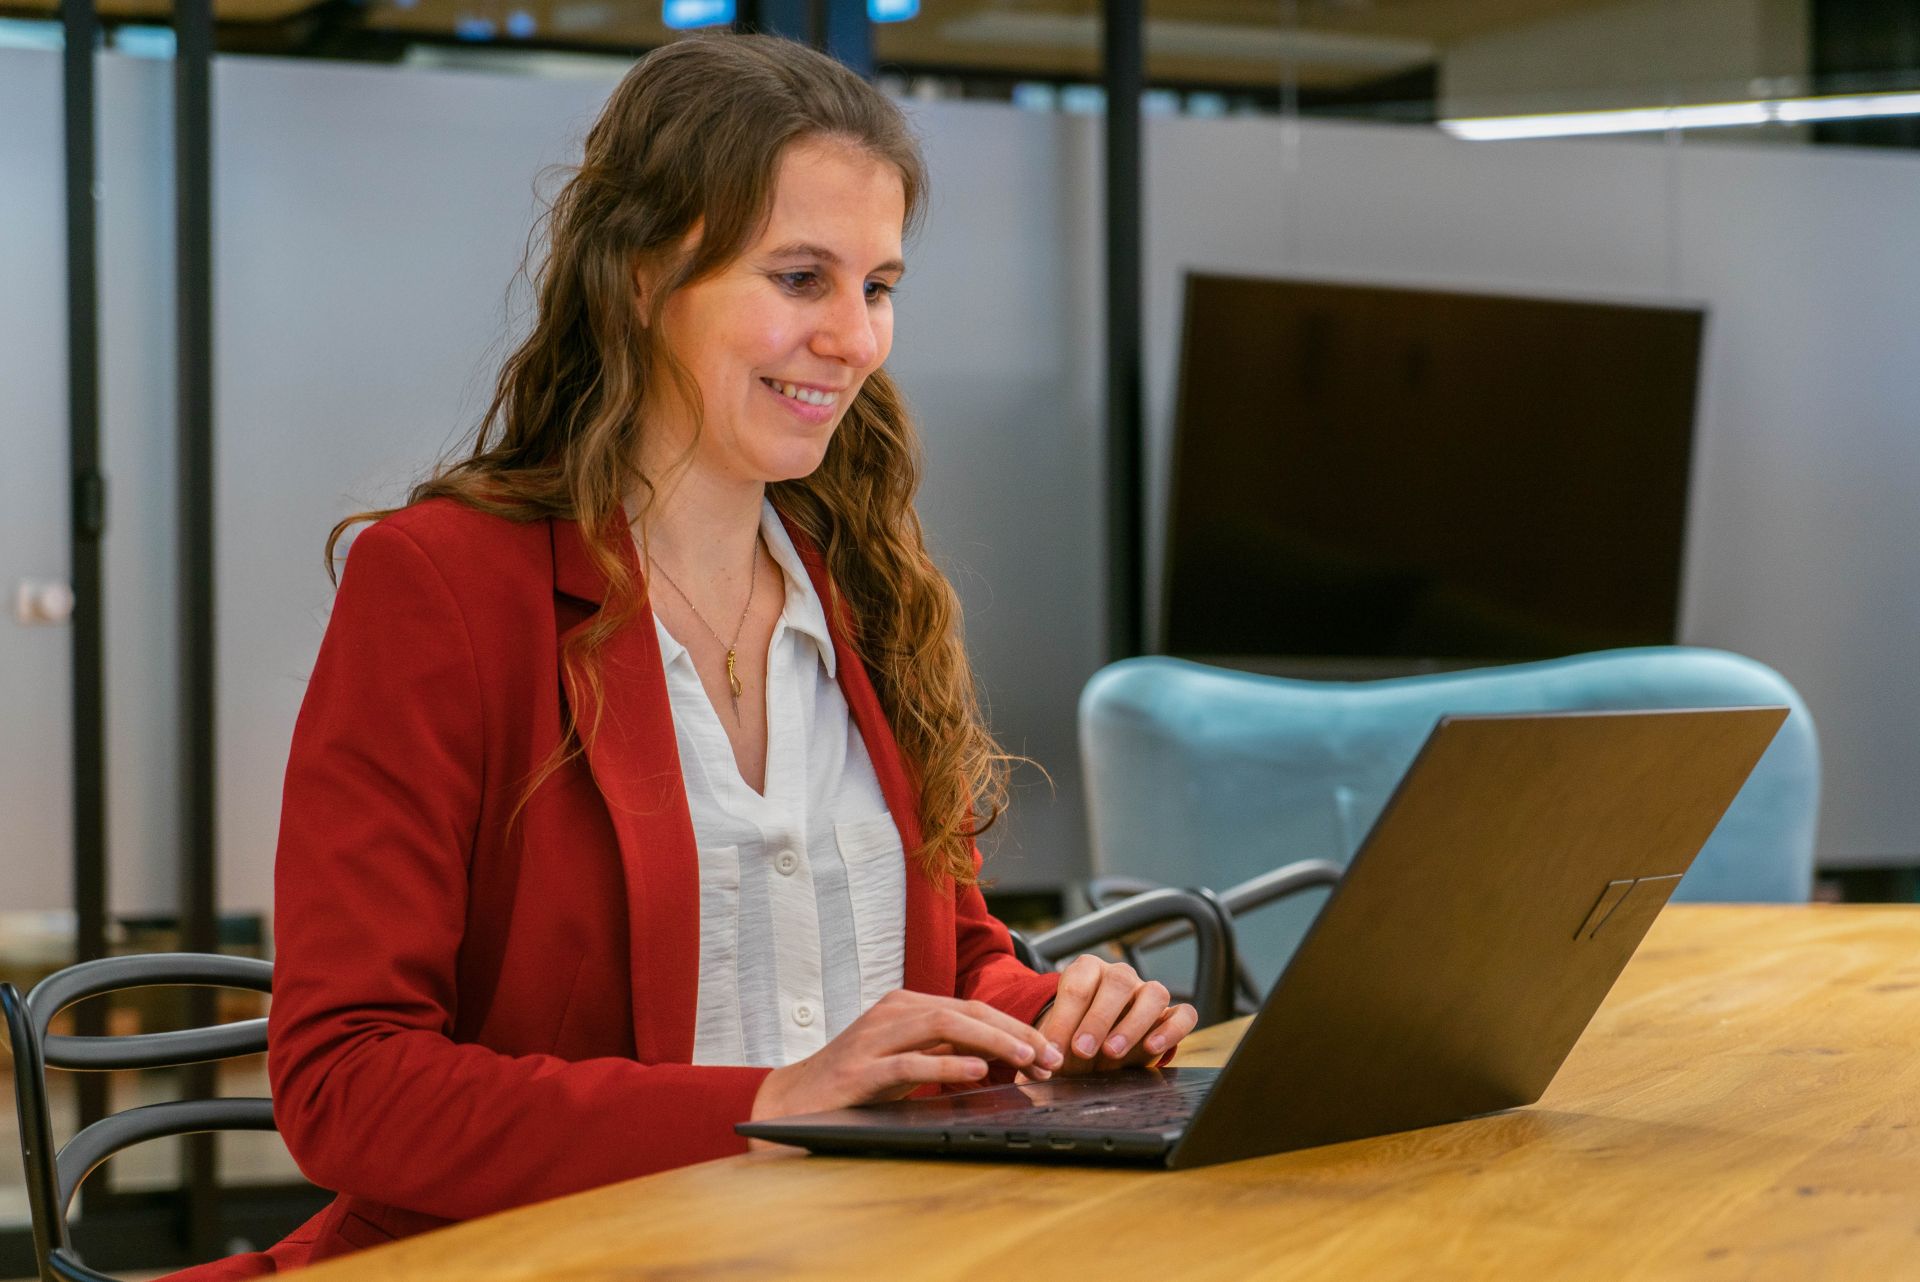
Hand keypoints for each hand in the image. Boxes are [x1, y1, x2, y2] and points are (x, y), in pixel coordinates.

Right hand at [749, 989, 1065, 1126]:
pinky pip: (910, 1062)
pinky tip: (977, 1071)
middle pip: (964, 1010)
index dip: (1014, 1027)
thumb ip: (945, 1051)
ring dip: (991, 1042)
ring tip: (1025, 1058)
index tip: (1047, 1052)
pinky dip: (948, 1064)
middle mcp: (891, 1013)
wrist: (794, 1100)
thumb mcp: (906, 1059)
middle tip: (1048, 1056)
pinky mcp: (860, 1071)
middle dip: (1013, 1032)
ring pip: (942, 1026)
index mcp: (905, 1005)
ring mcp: (873, 1039)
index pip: (970, 1008)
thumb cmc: (855, 1082)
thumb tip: (1001, 1058)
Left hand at [1034, 955, 1197, 1075]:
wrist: (1095, 1050)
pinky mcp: (1172, 1014)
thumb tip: (1031, 1067)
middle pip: (1117, 982)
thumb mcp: (1056, 1042)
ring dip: (1134, 1023)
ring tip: (1113, 1053)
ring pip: (1154, 993)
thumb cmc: (1072, 1041)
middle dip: (1098, 1018)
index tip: (1054, 1050)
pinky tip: (1154, 1048)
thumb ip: (1045, 1048)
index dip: (1064, 1017)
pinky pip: (1184, 1014)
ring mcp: (1148, 993)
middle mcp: (1120, 976)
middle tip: (1082, 1050)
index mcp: (1087, 971)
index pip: (1077, 984)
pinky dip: (1172, 1029)